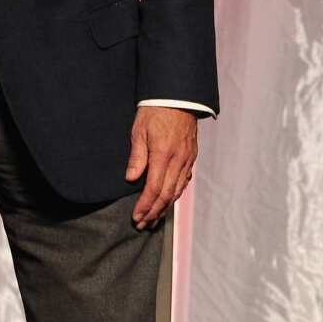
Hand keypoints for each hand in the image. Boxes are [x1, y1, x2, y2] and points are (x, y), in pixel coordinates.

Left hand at [125, 106, 197, 228]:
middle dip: (154, 212)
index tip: (136, 217)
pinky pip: (184, 181)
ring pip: (177, 190)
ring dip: (164, 206)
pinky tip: (168, 199)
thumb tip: (131, 179)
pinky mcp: (191, 157)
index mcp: (163, 155)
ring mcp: (187, 160)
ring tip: (153, 217)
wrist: (178, 97)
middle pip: (167, 195)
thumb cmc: (154, 111)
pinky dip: (175, 193)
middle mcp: (179, 161)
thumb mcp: (139, 130)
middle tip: (143, 224)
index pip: (154, 188)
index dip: (145, 206)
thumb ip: (137, 156)